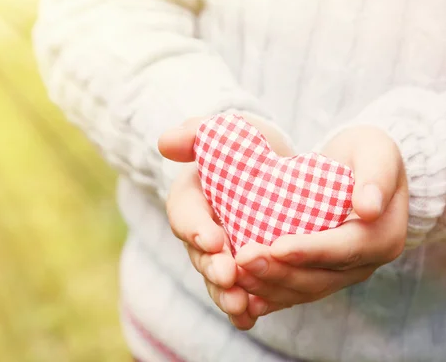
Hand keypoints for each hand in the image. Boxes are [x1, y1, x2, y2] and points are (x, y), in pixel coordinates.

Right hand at [158, 113, 292, 329]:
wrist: (280, 168)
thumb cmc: (251, 146)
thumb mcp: (233, 129)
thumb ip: (199, 132)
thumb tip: (165, 142)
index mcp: (192, 196)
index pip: (184, 212)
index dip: (195, 227)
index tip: (212, 239)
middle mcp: (201, 230)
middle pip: (198, 254)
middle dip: (212, 267)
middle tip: (229, 277)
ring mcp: (220, 254)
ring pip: (216, 279)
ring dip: (225, 295)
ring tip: (241, 306)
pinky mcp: (241, 270)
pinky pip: (239, 292)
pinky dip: (243, 307)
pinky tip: (253, 317)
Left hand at [235, 126, 407, 312]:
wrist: (360, 168)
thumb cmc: (368, 153)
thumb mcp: (378, 152)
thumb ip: (377, 178)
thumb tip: (369, 208)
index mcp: (383, 238)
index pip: (345, 250)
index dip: (310, 251)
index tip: (277, 246)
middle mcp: (364, 264)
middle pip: (320, 277)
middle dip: (279, 272)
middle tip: (242, 259)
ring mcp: (341, 274)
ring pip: (303, 290)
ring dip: (267, 285)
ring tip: (234, 273)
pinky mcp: (321, 275)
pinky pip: (293, 291)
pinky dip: (268, 294)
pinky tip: (241, 292)